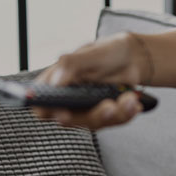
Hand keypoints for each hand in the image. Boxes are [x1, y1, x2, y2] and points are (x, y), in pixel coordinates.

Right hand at [32, 32, 149, 129]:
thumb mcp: (89, 53)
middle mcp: (67, 101)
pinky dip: (126, 113)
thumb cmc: (105, 52)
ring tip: (130, 98)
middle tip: (110, 106)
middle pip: (71, 120)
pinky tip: (134, 103)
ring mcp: (86, 110)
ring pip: (95, 123)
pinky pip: (113, 121)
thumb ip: (71, 64)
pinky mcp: (105, 116)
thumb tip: (56, 82)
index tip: (64, 112)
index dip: (48, 111)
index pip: (41, 106)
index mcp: (55, 84)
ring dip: (115, 113)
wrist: (132, 58)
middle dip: (93, 115)